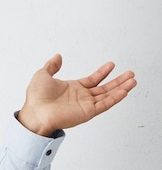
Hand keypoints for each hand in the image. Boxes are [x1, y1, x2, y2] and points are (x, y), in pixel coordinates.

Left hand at [18, 54, 136, 136]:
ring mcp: (86, 105)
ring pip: (108, 95)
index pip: (92, 79)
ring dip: (121, 88)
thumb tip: (58, 56)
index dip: (102, 72)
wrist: (35, 113)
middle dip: (118, 81)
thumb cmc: (36, 98)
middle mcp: (81, 97)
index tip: (111, 65)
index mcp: (72, 88)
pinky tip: (124, 91)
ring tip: (133, 80)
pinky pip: (105, 104)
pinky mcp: (88, 112)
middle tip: (130, 74)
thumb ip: (52, 66)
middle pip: (104, 88)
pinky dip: (115, 98)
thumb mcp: (43, 75)